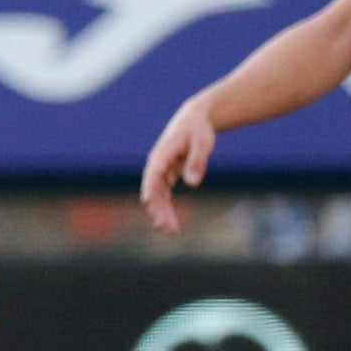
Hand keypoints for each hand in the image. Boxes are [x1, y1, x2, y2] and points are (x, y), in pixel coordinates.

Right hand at [140, 96, 217, 231]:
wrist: (193, 119)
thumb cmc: (198, 130)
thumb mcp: (202, 142)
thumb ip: (197, 161)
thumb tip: (192, 184)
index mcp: (162, 153)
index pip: (153, 172)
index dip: (150, 187)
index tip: (148, 201)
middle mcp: (157, 163)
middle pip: (154, 188)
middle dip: (158, 208)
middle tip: (165, 228)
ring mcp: (161, 169)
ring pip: (158, 193)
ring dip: (162, 211)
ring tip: (171, 231)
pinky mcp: (167, 173)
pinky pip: (164, 192)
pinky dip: (166, 206)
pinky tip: (171, 221)